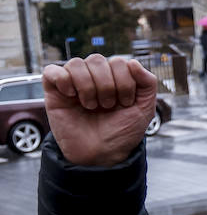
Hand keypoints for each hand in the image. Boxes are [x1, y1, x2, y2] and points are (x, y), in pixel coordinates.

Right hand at [43, 55, 158, 165]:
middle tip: (107, 106)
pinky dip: (63, 80)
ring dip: (87, 86)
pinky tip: (71, 95)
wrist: (102, 154)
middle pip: (97, 60)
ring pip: (76, 63)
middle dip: (107, 85)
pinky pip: (51, 71)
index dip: (124, 82)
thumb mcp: (144, 109)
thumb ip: (148, 83)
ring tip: (91, 106)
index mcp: (114, 78)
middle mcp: (93, 77)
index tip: (124, 103)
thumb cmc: (122, 132)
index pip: (118, 61)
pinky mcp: (54, 92)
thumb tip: (133, 62)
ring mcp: (73, 83)